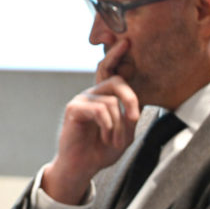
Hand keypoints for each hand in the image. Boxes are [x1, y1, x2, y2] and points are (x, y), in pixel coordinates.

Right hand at [42, 40, 139, 203]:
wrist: (82, 167)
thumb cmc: (101, 151)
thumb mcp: (125, 134)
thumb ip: (130, 117)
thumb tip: (135, 105)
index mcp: (105, 97)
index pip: (112, 72)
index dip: (117, 55)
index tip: (126, 41)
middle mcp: (93, 94)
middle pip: (117, 81)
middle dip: (130, 99)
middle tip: (133, 118)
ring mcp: (82, 99)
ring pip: (111, 102)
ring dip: (119, 126)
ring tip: (114, 141)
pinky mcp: (74, 108)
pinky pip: (100, 110)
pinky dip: (108, 126)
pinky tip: (105, 138)